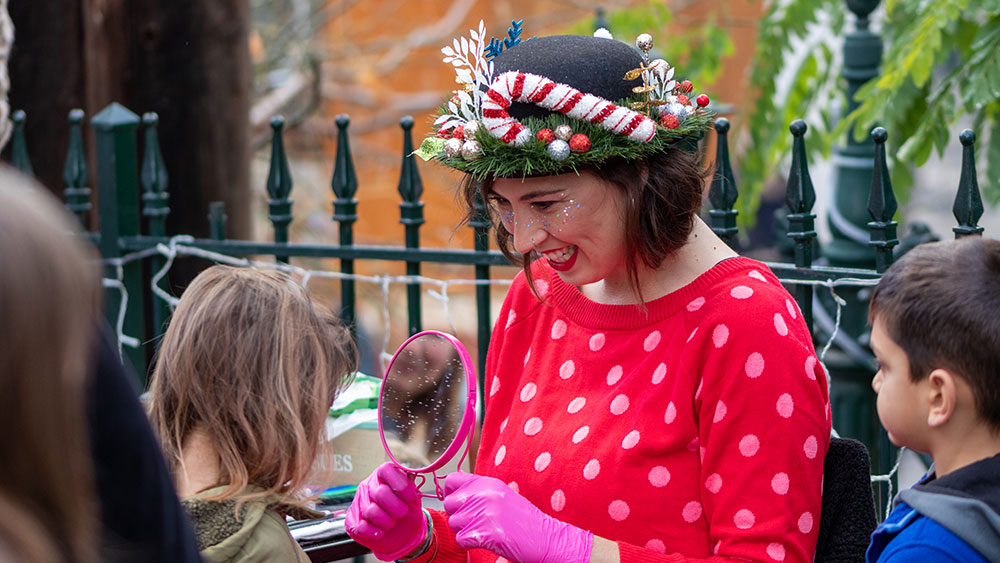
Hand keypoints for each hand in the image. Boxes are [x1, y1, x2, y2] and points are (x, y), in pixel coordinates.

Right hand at [345, 462, 427, 560]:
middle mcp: (369, 484)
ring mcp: (358, 501)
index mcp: (383, 475)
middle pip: (380, 493)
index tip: (411, 499)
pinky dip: (374, 532)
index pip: (387, 470)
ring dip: (387, 522)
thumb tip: (409, 478)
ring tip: (391, 522)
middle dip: (397, 509)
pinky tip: (380, 532)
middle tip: (401, 514)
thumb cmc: (407, 511)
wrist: (402, 532)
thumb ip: (411, 485)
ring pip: (371, 512)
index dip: (401, 485)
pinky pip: (360, 527)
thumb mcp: (414, 497)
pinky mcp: (351, 519)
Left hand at [443, 472, 592, 562]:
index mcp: (488, 483)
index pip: (452, 480)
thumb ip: (479, 492)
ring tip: (485, 531)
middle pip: (449, 503)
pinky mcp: (485, 532)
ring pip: (454, 523)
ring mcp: (485, 512)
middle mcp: (484, 494)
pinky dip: (469, 543)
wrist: (545, 538)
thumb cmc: (524, 520)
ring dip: (464, 531)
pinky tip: (486, 540)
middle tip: (475, 522)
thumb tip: (452, 494)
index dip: (451, 493)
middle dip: (457, 515)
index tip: (458, 503)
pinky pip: (460, 539)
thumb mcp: (502, 496)